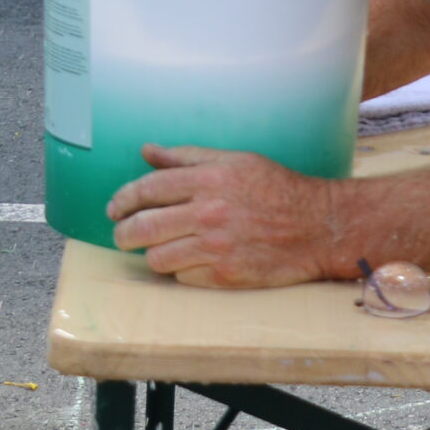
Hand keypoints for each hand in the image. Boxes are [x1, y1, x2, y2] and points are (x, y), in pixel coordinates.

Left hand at [108, 145, 334, 287]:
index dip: (123, 200)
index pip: (148, 189)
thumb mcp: (234, 160)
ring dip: (153, 254)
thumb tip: (147, 151)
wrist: (316, 226)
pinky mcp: (224, 276)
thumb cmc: (275, 189)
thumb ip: (187, 157)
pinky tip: (193, 259)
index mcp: (209, 179)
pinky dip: (181, 270)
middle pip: (143, 228)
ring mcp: (216, 247)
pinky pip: (182, 278)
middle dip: (124, 233)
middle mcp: (209, 213)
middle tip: (122, 234)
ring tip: (160, 248)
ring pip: (157, 258)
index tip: (114, 208)